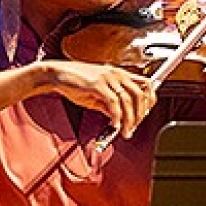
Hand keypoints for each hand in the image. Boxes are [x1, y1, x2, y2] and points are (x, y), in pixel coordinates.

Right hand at [37, 59, 156, 138]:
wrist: (56, 74)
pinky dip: (116, 116)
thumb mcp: (97, 94)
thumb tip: (120, 118)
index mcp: (119, 74)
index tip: (144, 115)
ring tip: (126, 131)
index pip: (146, 84)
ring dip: (130, 119)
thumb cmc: (75, 82)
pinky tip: (114, 125)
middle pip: (140, 94)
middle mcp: (117, 74)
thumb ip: (110, 104)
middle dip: (140, 114)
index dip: (149, 101)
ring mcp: (108, 78)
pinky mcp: (97, 84)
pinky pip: (113, 103)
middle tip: (134, 127)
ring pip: (128, 100)